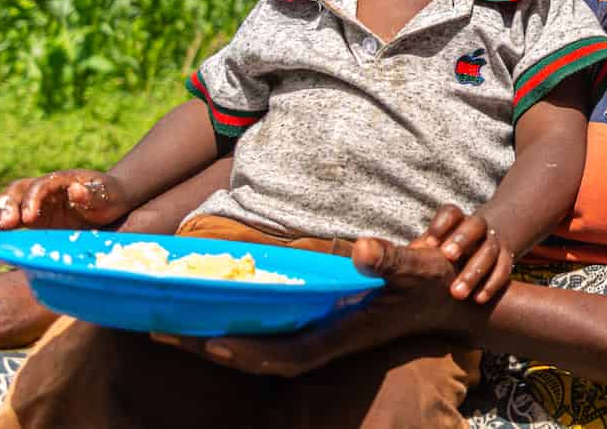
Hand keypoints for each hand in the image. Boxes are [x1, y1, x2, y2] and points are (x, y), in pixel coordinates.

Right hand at [0, 170, 130, 231]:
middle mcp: (44, 187)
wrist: (110, 202)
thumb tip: (76, 189)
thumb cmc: (110, 197)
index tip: (28, 217)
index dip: (32, 199)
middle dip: (8, 205)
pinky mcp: (31, 216)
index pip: (41, 185)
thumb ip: (92, 194)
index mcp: (62, 179)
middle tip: (3, 225)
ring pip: (9, 201)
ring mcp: (36, 200)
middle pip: (18, 190)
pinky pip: (10, 216)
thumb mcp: (106, 196)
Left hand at [150, 236, 468, 376]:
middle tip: (158, 331)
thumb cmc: (431, 284)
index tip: (205, 343)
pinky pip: (269, 334)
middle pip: (257, 356)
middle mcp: (323, 341)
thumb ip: (390, 259)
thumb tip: (362, 250)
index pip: (283, 355)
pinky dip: (240, 327)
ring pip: (257, 348)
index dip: (244, 352)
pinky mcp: (319, 325)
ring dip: (216, 339)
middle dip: (208, 346)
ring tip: (171, 326)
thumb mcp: (415, 267)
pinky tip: (218, 311)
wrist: (448, 298)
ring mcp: (319, 335)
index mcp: (340, 335)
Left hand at [413, 204, 512, 303]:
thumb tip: (385, 262)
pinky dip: (492, 284)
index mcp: (456, 221)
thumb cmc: (445, 253)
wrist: (482, 250)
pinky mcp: (506, 259)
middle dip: (462, 239)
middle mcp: (477, 228)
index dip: (441, 225)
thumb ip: (413, 253)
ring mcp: (494, 242)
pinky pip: (504, 269)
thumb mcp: (430, 249)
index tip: (429, 244)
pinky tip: (478, 299)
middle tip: (447, 256)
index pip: (451, 213)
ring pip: (490, 250)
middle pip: (475, 225)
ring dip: (474, 271)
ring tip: (457, 293)